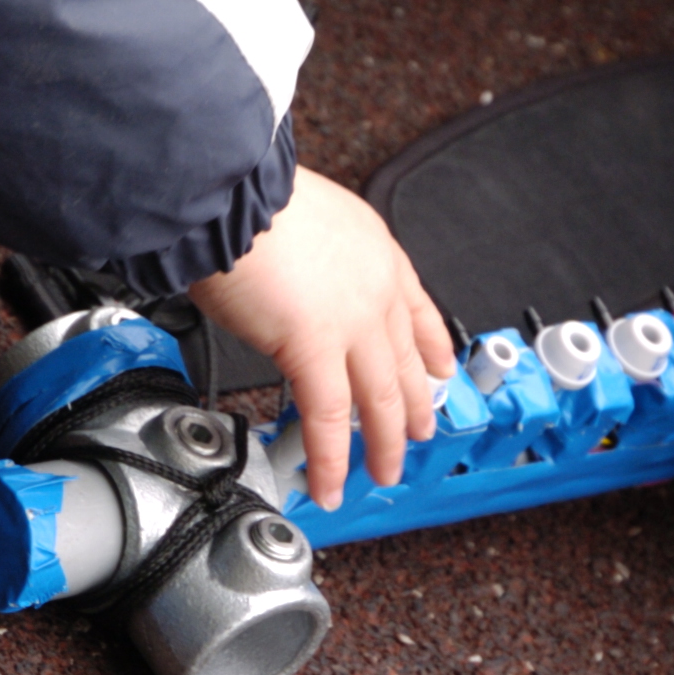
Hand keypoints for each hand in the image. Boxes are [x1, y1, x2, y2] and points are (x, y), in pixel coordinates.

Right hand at [187, 167, 453, 509]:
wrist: (232, 192)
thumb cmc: (248, 198)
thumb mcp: (305, 221)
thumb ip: (313, 260)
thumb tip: (292, 286)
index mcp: (375, 251)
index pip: (417, 308)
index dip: (432, 346)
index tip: (441, 369)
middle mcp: (375, 286)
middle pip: (404, 362)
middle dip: (413, 406)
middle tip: (419, 434)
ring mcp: (351, 320)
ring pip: (379, 398)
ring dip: (382, 444)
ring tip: (382, 472)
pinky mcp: (316, 347)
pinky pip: (327, 417)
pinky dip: (330, 458)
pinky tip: (329, 482)